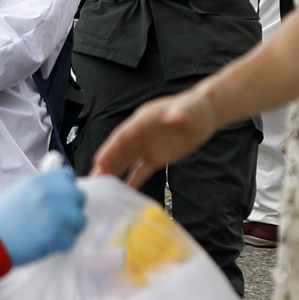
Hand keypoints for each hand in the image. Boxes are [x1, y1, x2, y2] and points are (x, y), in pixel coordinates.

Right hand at [0, 164, 85, 265]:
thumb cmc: (1, 217)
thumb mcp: (21, 190)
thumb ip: (43, 186)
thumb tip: (61, 182)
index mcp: (44, 181)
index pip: (68, 177)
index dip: (65, 189)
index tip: (59, 198)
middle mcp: (56, 194)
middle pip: (79, 197)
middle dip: (70, 207)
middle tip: (56, 218)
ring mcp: (61, 216)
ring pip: (80, 220)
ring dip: (69, 227)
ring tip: (51, 232)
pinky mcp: (62, 237)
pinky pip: (72, 239)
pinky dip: (62, 244)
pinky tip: (46, 243)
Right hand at [91, 91, 216, 186]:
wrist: (204, 115)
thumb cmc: (195, 108)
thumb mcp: (188, 109)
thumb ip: (180, 113)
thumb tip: (179, 115)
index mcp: (143, 121)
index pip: (122, 136)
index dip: (110, 148)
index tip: (99, 161)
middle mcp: (140, 134)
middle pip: (119, 151)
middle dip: (106, 164)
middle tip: (94, 180)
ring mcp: (146, 147)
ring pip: (126, 162)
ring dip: (114, 173)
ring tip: (102, 187)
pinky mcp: (155, 158)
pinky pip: (141, 171)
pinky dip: (132, 181)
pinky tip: (124, 192)